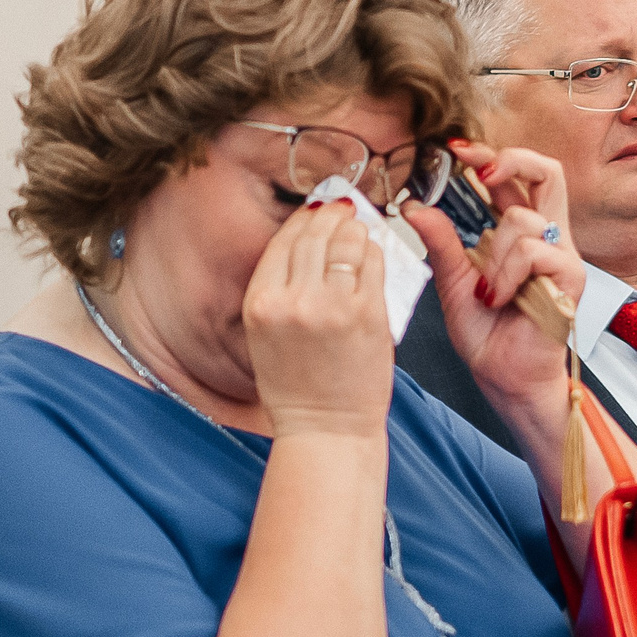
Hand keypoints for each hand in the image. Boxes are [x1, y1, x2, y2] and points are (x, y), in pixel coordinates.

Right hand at [243, 196, 393, 436]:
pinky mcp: (368, 316)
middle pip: (314, 236)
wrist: (327, 429)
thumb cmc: (298, 388)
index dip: (302, 219)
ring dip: (354, 228)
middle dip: (330, 215)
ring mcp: (333, 307)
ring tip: (359, 226)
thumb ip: (278, 291)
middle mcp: (293, 301)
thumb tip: (304, 243)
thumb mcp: (264, 336)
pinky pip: (373, 267)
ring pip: (345, 244)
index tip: (315, 209)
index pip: (282, 242)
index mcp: (260, 304)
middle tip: (342, 207)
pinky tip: (375, 249)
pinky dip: (375, 251)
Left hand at [400, 139, 589, 422]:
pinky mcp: (570, 278)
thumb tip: (415, 206)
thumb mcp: (453, 282)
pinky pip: (533, 252)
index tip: (455, 148)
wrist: (506, 378)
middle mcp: (546, 238)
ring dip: (493, 252)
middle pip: (548, 172)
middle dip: (511, 160)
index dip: (489, 155)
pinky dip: (507, 273)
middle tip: (479, 170)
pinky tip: (500, 297)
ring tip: (487, 290)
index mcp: (519, 234)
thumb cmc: (489, 336)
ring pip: (524, 219)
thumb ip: (441, 243)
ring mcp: (562, 256)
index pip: (514, 177)